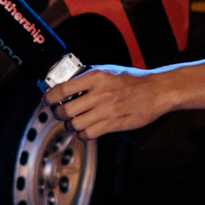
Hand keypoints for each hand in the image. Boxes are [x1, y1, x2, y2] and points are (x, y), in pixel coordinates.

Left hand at [53, 66, 167, 139]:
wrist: (156, 91)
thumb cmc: (133, 80)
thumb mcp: (108, 70)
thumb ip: (88, 77)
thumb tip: (67, 84)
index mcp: (96, 77)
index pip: (63, 88)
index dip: (50, 97)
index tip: (47, 100)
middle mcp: (100, 93)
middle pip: (65, 110)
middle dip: (58, 114)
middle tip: (59, 113)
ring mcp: (106, 110)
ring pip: (75, 124)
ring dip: (70, 125)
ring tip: (72, 122)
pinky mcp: (113, 124)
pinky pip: (88, 133)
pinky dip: (82, 134)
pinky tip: (85, 129)